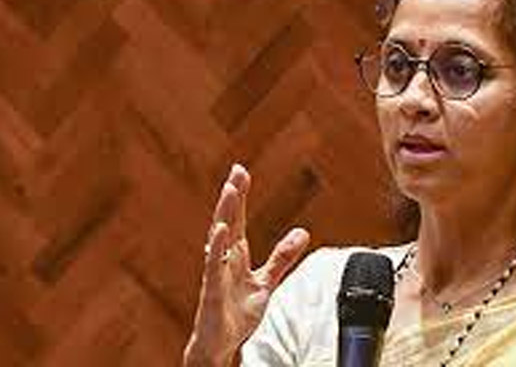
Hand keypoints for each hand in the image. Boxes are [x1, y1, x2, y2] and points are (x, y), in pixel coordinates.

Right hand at [183, 164, 309, 365]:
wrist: (221, 344)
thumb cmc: (236, 311)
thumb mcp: (266, 281)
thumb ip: (282, 257)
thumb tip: (303, 232)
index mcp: (236, 255)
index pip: (238, 219)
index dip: (240, 196)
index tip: (241, 171)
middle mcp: (224, 259)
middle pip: (228, 221)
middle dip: (232, 196)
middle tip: (237, 171)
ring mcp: (216, 273)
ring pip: (219, 238)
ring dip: (225, 214)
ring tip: (231, 191)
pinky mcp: (212, 291)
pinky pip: (213, 266)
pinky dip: (217, 247)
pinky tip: (221, 230)